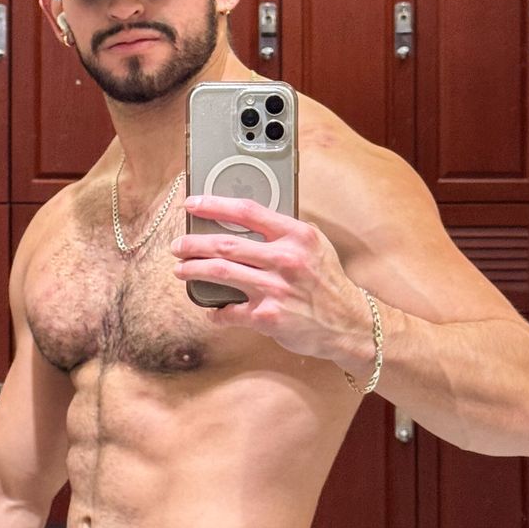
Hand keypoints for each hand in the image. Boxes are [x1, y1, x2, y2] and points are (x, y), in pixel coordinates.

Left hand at [173, 193, 370, 363]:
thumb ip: (285, 232)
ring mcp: (275, 288)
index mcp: (296, 235)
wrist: (350, 323)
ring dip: (194, 270)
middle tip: (178, 245)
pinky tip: (211, 311)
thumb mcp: (315, 245)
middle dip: (194, 243)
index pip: (247, 211)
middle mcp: (285, 258)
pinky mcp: (268, 317)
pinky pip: (230, 312)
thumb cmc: (329, 282)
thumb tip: (247, 222)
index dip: (214, 205)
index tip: (193, 204)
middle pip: (226, 244)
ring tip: (181, 269)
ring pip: (221, 273)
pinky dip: (216, 312)